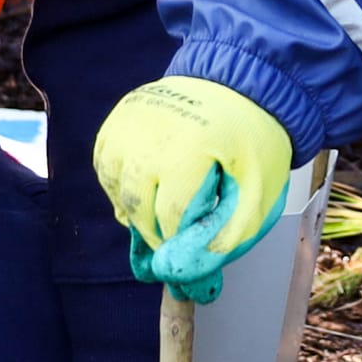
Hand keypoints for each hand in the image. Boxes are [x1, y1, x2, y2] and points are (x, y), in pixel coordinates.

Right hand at [93, 75, 291, 302]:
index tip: (194, 244)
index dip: (181, 242)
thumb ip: (220, 239)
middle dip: (158, 232)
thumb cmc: (252, 145)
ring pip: (117, 190)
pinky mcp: (118, 119)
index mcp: (190, 149)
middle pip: (137, 208)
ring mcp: (129, 122)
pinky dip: (123, 185)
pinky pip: (106, 167)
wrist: (242, 88)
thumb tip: (175, 273)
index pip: (169, 218)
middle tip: (180, 231)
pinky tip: (150, 184)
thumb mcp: (255, 196)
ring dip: (138, 210)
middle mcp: (150, 133)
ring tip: (167, 204)